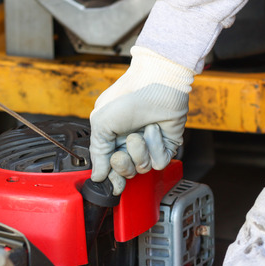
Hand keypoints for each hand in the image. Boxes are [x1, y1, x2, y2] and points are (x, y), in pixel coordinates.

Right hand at [89, 46, 192, 194]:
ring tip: (139, 131)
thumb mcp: (101, 123)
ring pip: (143, 168)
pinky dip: (155, 146)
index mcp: (113, 140)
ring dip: (139, 151)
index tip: (110, 183)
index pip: (111, 169)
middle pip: (126, 173)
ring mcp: (150, 146)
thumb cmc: (126, 97)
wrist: (156, 82)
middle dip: (123, 165)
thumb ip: (97, 153)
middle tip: (120, 153)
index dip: (111, 178)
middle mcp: (131, 145)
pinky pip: (160, 161)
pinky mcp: (167, 146)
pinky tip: (153, 129)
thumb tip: (98, 176)